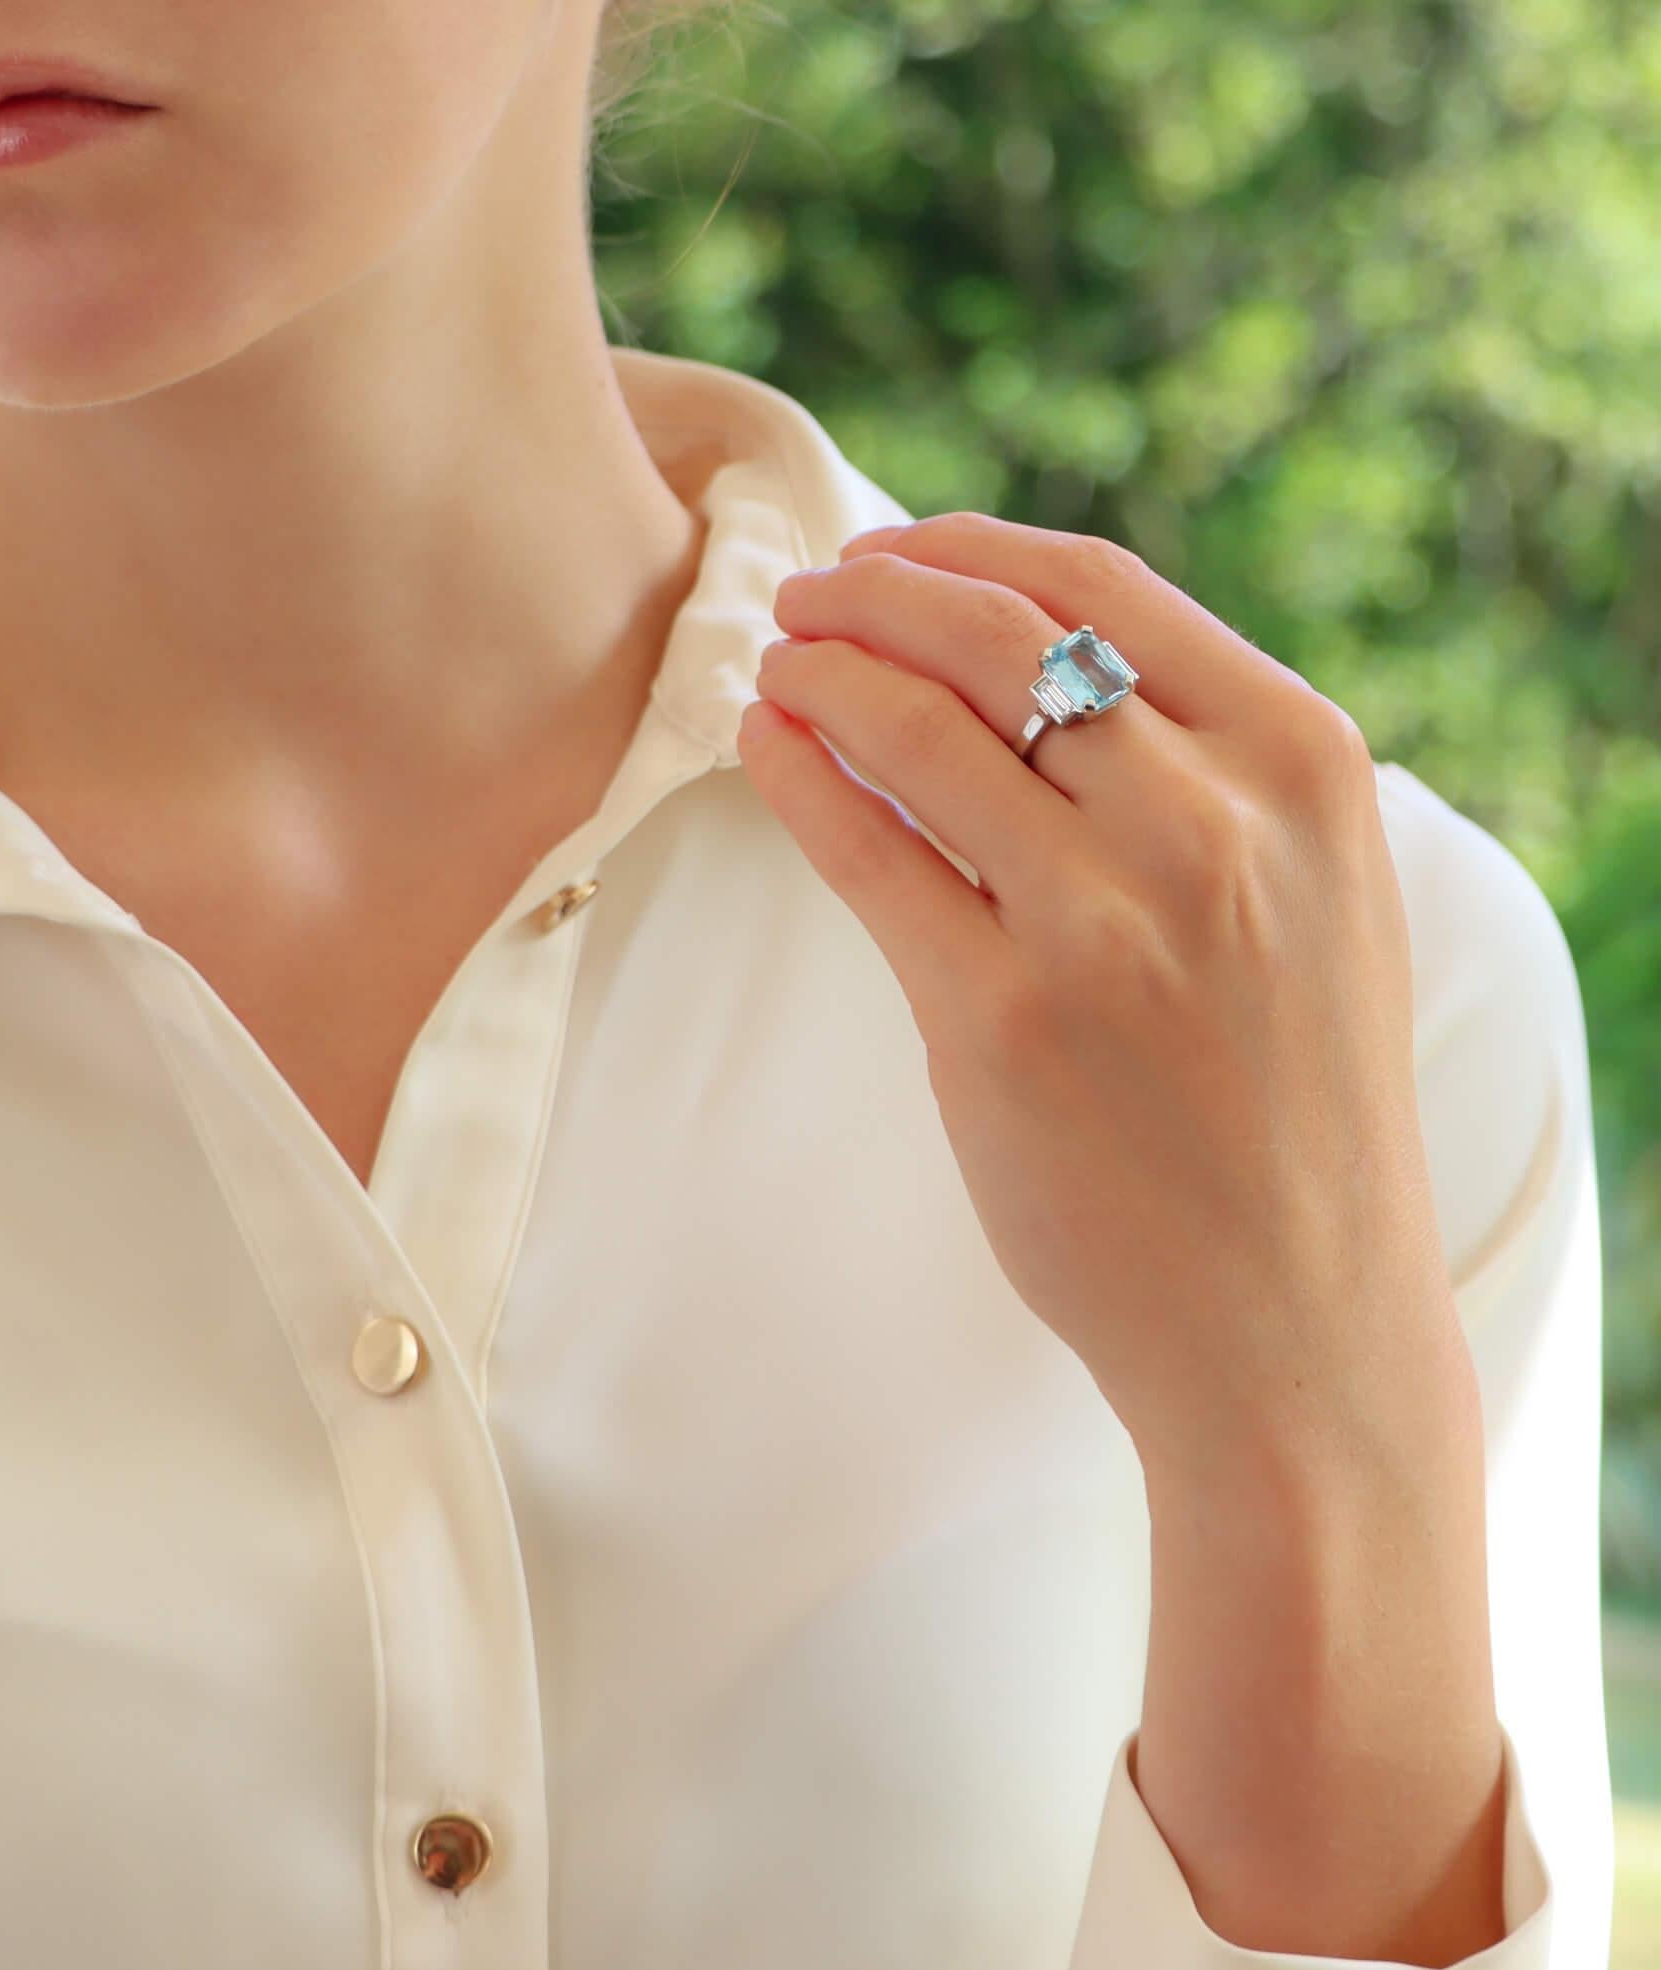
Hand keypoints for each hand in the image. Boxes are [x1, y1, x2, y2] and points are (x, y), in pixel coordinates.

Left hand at [736, 512, 1470, 1480]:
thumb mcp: (1312, 897)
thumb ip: (1206, 771)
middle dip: (873, 592)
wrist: (1294, 1315)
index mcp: (1301, 767)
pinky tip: (763, 744)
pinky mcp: (998, 1021)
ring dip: (822, 670)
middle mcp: (1210, 824)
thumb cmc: (1290, 1101)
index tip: (894, 549)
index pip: (1104, 589)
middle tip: (806, 594)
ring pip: (916, 729)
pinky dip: (797, 775)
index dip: (970, 548)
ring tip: (774, 663)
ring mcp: (1101, 923)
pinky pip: (866, 851)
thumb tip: (1024, 655)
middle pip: (995, 638)